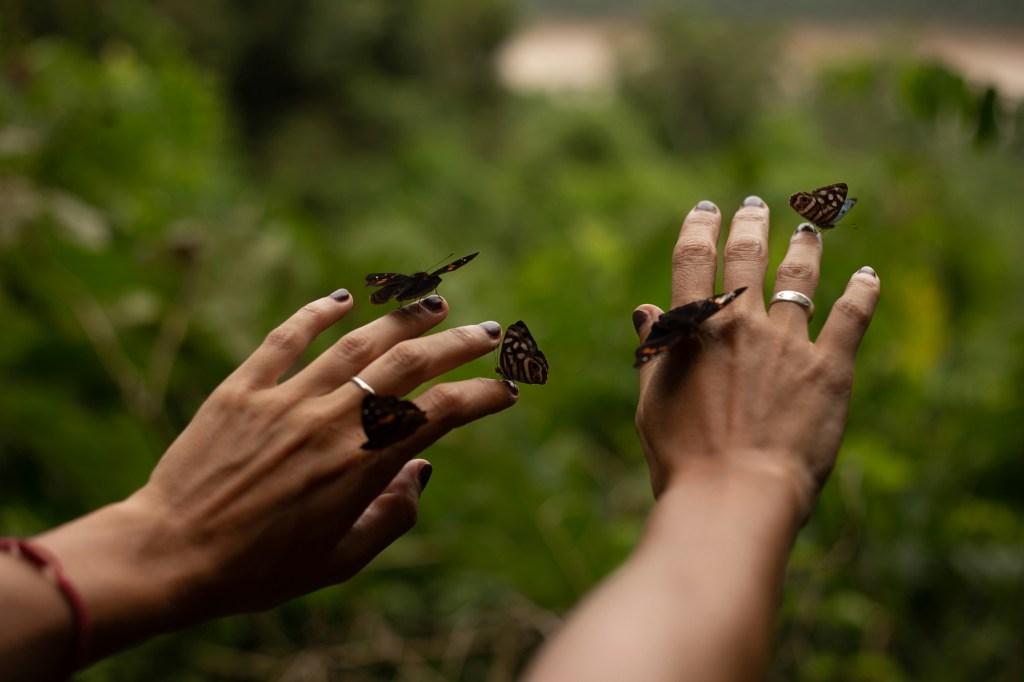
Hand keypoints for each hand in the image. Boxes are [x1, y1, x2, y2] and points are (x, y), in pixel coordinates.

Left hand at [36, 292, 515, 659]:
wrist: (168, 557)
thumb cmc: (258, 571)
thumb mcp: (340, 562)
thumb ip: (392, 516)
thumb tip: (422, 471)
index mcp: (362, 466)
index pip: (441, 416)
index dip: (482, 397)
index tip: (507, 389)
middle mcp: (331, 423)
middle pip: (409, 365)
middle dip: (457, 343)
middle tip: (487, 329)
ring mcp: (285, 400)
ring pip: (356, 344)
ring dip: (401, 319)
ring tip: (433, 304)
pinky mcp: (242, 390)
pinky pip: (285, 340)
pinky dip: (316, 314)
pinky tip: (342, 298)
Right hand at [632, 197, 879, 517]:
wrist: (736, 495)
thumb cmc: (682, 458)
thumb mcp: (653, 402)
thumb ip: (654, 351)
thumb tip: (643, 310)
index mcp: (693, 329)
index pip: (693, 260)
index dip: (700, 228)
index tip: (706, 209)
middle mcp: (740, 323)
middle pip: (747, 257)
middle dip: (750, 226)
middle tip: (754, 206)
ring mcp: (788, 342)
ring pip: (799, 278)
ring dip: (803, 248)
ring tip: (807, 230)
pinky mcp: (830, 368)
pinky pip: (852, 317)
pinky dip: (863, 291)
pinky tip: (868, 274)